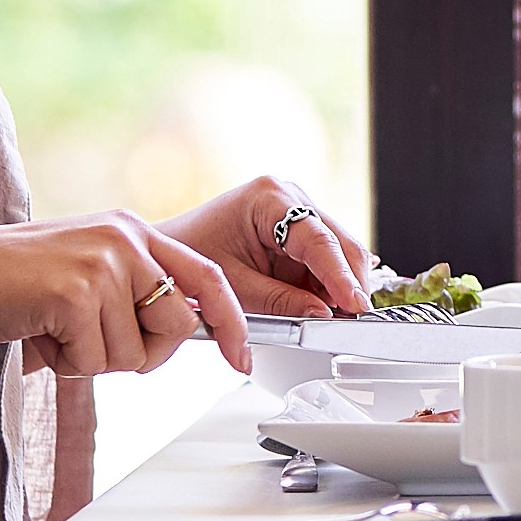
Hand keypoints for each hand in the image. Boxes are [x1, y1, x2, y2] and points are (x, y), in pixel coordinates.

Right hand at [0, 211, 259, 385]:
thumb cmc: (9, 282)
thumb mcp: (85, 271)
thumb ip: (132, 290)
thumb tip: (181, 333)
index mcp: (132, 231)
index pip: (207, 277)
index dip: (230, 323)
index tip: (244, 358)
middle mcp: (126, 239)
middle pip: (176, 326)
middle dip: (140, 354)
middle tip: (88, 342)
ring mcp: (102, 263)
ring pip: (133, 352)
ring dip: (92, 359)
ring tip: (54, 330)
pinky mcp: (75, 294)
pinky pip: (94, 359)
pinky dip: (65, 362)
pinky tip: (38, 333)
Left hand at [165, 174, 376, 320]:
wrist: (164, 252)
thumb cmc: (187, 257)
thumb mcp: (232, 287)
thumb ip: (280, 302)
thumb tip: (323, 316)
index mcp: (269, 198)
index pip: (319, 239)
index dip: (341, 275)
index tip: (355, 305)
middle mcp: (290, 197)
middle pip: (340, 243)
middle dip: (348, 284)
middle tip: (352, 323)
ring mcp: (297, 212)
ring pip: (339, 253)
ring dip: (339, 288)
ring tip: (335, 322)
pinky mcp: (297, 232)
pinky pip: (324, 261)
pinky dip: (327, 286)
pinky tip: (324, 307)